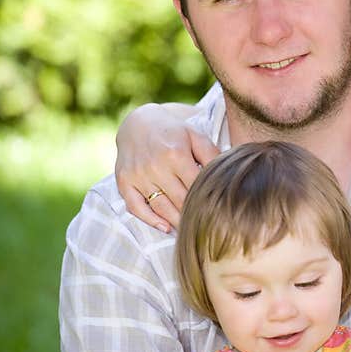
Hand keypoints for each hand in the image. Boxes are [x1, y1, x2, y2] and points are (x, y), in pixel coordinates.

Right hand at [115, 103, 219, 232]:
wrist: (138, 123)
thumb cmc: (173, 132)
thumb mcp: (195, 136)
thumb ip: (212, 155)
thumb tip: (226, 175)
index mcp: (176, 154)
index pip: (196, 185)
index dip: (207, 199)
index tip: (216, 209)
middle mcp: (155, 166)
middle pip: (180, 200)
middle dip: (193, 213)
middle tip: (207, 224)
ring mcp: (138, 175)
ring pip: (161, 207)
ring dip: (176, 221)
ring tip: (190, 228)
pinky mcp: (125, 182)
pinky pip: (135, 208)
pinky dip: (150, 220)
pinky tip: (165, 227)